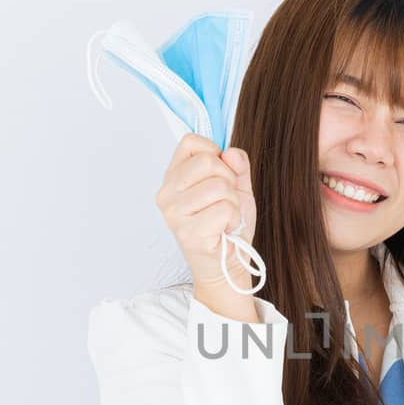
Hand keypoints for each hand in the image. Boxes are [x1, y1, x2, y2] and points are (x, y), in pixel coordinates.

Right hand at [155, 133, 257, 290]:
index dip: (215, 154)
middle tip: (225, 201)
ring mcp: (174, 214)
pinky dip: (233, 219)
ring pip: (218, 186)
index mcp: (173, 177)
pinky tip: (224, 229)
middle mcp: (166, 194)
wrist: (228, 262)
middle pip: (208, 162)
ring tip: (225, 217)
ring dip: (233, 203)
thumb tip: (231, 153)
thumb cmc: (226, 224)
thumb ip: (237, 166)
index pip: (191, 142)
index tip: (219, 175)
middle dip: (228, 180)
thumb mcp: (236, 187)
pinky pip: (224, 209)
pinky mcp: (188, 233)